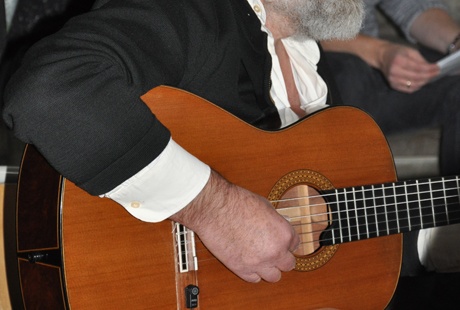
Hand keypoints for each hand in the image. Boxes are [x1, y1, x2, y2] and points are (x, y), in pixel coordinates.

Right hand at [170, 170, 299, 282]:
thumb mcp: (265, 206)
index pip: (295, 244)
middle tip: (272, 250)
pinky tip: (248, 261)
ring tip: (261, 258)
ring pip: (274, 276)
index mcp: (284, 233)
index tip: (279, 239)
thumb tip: (276, 230)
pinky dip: (253, 272)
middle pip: (288, 264)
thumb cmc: (237, 202)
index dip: (286, 241)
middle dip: (281, 257)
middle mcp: (275, 251)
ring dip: (269, 268)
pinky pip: (254, 279)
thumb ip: (275, 223)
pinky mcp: (240, 269)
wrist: (213, 208)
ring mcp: (258, 263)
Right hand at [379, 43, 439, 92]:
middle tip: (436, 73)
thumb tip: (431, 68)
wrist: (382, 57)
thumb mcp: (409, 51)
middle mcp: (394, 72)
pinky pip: (408, 89)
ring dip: (424, 82)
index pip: (418, 68)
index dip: (429, 69)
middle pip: (416, 77)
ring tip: (430, 77)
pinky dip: (417, 87)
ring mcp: (393, 80)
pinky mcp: (393, 85)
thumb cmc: (397, 52)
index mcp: (398, 61)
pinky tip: (422, 82)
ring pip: (413, 85)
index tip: (437, 68)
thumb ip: (420, 60)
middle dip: (429, 76)